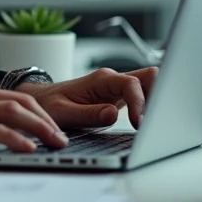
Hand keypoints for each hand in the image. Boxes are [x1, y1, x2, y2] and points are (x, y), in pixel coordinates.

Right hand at [0, 79, 69, 154]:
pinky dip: (13, 137)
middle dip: (47, 120)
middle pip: (21, 101)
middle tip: (63, 138)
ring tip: (55, 143)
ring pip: (12, 111)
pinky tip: (26, 148)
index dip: (40, 113)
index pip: (15, 97)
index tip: (54, 128)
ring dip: (39, 128)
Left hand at [20, 67, 158, 130]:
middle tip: (159, 121)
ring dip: (159, 101)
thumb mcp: (63, 112)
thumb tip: (114, 114)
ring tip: (159, 125)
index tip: (139, 124)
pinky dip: (152, 108)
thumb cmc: (48, 105)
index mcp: (101, 80)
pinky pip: (144, 97)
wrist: (40, 100)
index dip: (140, 103)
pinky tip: (152, 124)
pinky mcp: (120, 98)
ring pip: (151, 85)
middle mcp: (113, 80)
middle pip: (150, 76)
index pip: (131, 84)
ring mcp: (118, 88)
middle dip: (161, 94)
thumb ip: (89, 114)